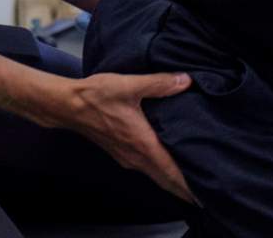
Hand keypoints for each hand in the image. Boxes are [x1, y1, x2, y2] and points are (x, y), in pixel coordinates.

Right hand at [59, 71, 196, 203]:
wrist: (68, 105)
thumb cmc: (96, 96)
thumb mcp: (130, 84)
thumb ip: (159, 83)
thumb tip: (185, 80)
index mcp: (141, 142)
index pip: (169, 170)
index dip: (187, 184)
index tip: (203, 194)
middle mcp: (134, 155)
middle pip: (163, 178)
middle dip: (183, 187)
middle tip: (204, 192)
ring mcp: (126, 156)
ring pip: (154, 174)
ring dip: (171, 180)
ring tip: (191, 180)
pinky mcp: (120, 151)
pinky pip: (145, 167)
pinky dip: (159, 170)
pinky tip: (165, 163)